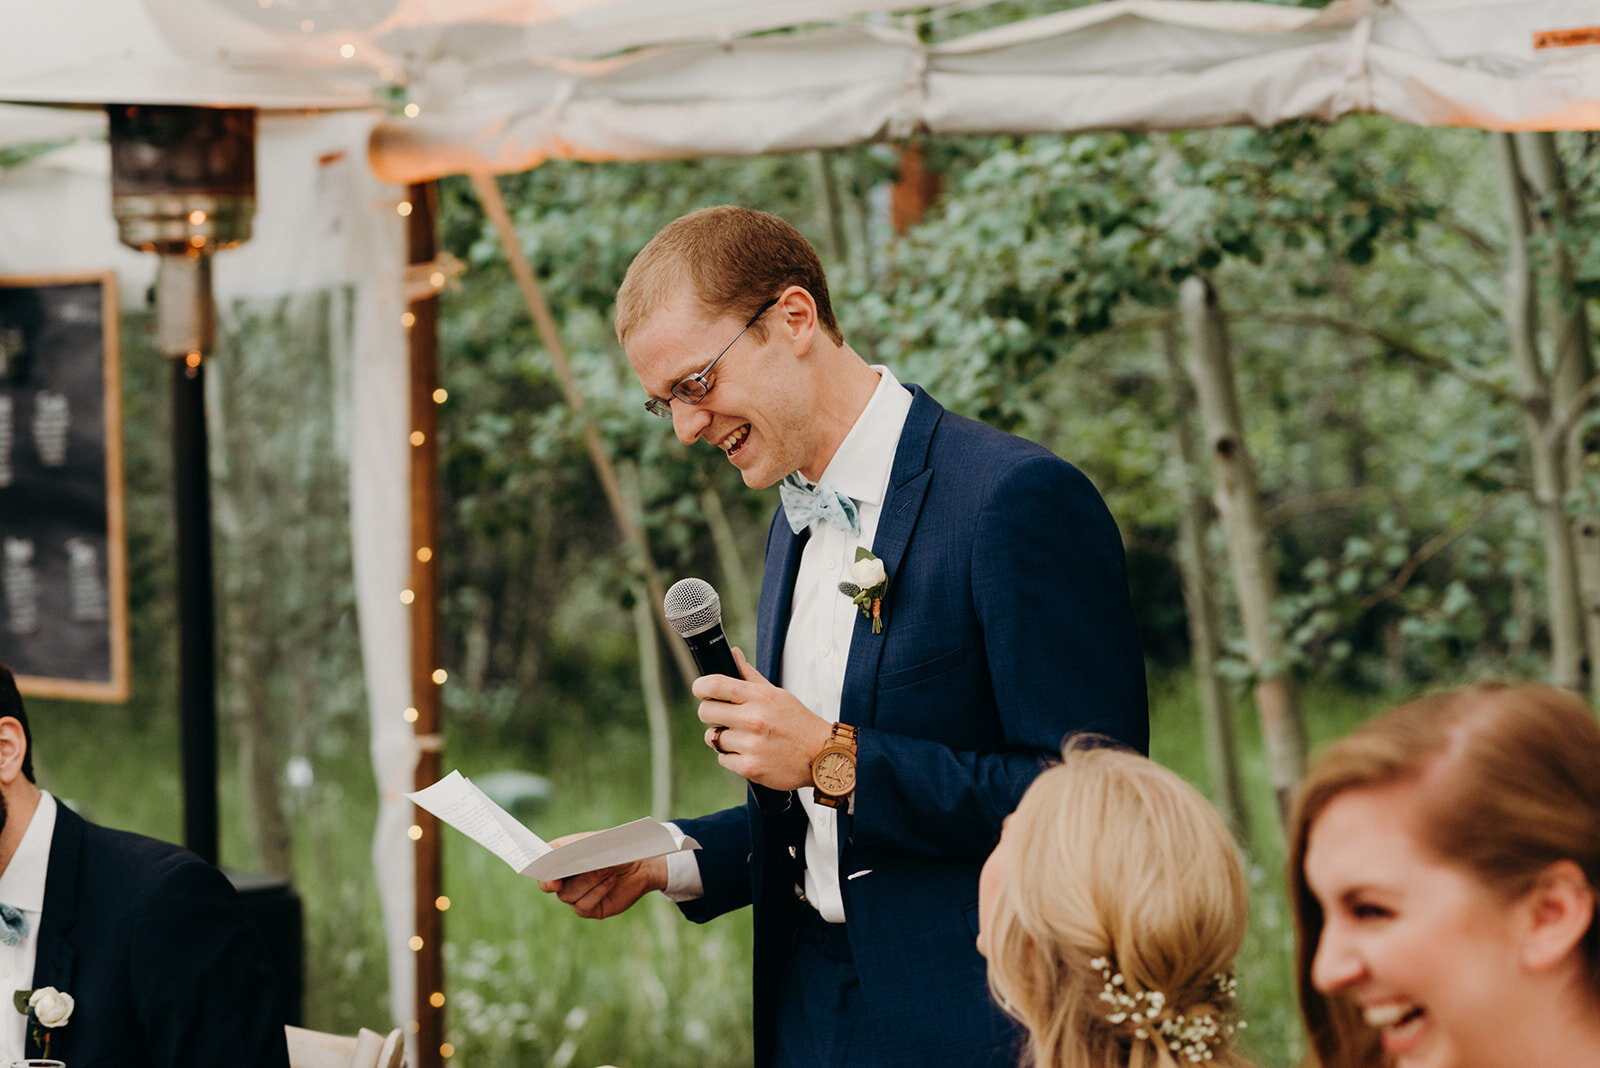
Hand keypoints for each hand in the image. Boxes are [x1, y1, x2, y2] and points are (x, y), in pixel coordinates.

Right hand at [536, 833, 667, 918]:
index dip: (538, 869)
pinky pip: (583, 905)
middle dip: (556, 880)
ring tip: (606, 868)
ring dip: (587, 881)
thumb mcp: (595, 842)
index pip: (540, 865)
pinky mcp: (590, 909)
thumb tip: (555, 857)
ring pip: (568, 895)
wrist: (641, 864)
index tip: (543, 869)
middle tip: (564, 876)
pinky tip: (611, 880)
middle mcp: (565, 879)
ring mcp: (576, 895)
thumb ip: (573, 849)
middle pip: (548, 885)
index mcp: (561, 859)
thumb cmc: (615, 849)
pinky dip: (598, 891)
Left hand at [697, 647, 832, 790]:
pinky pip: (722, 759)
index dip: (700, 687)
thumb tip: (733, 653)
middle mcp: (754, 719)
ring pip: (713, 738)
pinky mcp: (750, 767)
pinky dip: (732, 757)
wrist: (822, 755)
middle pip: (705, 712)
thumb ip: (750, 676)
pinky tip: (749, 753)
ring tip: (743, 738)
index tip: (700, 690)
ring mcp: (751, 745)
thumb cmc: (797, 722)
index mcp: (760, 697)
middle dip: (711, 714)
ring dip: (723, 738)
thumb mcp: (777, 694)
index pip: (715, 685)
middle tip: (724, 718)